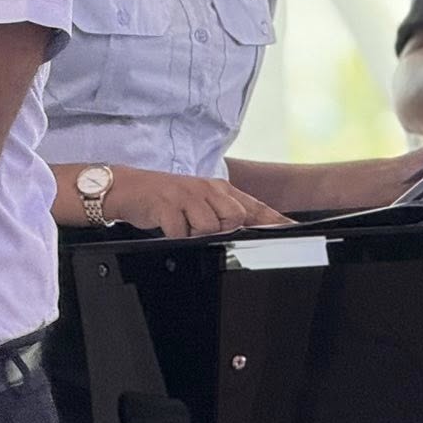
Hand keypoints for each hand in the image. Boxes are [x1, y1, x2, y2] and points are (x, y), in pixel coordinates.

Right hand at [104, 170, 287, 237]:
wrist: (127, 188)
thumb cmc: (167, 199)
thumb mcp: (200, 202)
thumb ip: (226, 214)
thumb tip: (254, 231)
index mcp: (219, 188)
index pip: (255, 206)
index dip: (277, 221)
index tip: (296, 230)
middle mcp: (206, 188)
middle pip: (234, 219)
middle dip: (220, 229)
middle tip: (198, 225)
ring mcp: (186, 194)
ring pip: (208, 227)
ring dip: (194, 233)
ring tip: (181, 224)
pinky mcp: (166, 204)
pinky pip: (181, 232)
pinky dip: (175, 235)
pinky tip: (167, 225)